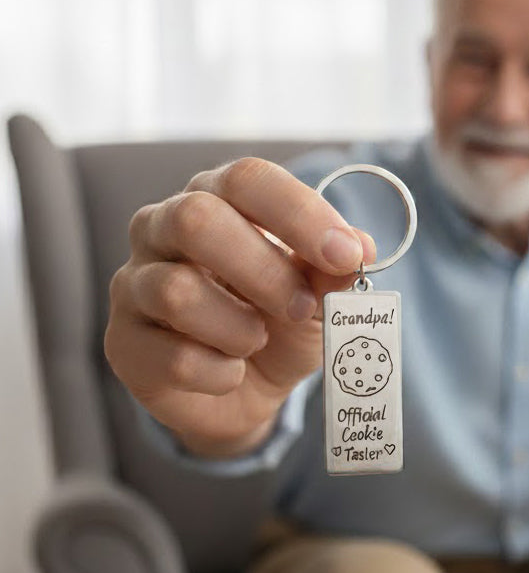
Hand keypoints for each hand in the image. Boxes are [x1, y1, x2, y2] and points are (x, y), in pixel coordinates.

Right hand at [104, 157, 375, 456]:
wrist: (247, 393)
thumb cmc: (281, 325)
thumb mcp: (319, 296)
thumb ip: (334, 270)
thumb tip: (360, 247)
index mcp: (217, 198)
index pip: (247, 179)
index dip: (299, 214)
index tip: (346, 254)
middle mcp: (162, 227)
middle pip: (196, 219)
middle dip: (264, 270)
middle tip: (303, 307)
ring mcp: (135, 283)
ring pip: (177, 292)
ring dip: (240, 328)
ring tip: (257, 341)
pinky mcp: (124, 342)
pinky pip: (174, 357)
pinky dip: (220, 372)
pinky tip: (229, 372)